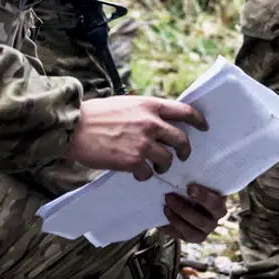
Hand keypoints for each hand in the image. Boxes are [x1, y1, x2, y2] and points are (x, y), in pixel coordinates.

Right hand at [66, 96, 208, 180]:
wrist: (74, 127)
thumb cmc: (96, 114)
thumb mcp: (127, 104)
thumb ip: (146, 112)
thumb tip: (160, 121)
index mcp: (150, 105)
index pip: (185, 111)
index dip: (199, 120)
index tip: (204, 127)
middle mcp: (151, 123)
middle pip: (182, 139)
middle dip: (185, 150)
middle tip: (181, 156)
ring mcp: (143, 143)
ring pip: (167, 159)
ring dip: (163, 166)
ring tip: (154, 167)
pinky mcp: (133, 161)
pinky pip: (148, 173)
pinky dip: (144, 175)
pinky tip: (135, 172)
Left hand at [160, 184, 227, 242]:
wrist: (186, 199)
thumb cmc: (193, 186)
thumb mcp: (198, 182)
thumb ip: (195, 178)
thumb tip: (184, 168)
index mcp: (219, 205)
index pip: (215, 204)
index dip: (203, 197)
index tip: (189, 187)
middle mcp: (213, 221)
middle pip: (202, 221)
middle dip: (183, 209)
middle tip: (168, 196)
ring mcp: (203, 232)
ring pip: (191, 232)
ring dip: (176, 219)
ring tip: (165, 207)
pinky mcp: (190, 238)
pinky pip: (180, 237)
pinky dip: (169, 228)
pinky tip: (160, 221)